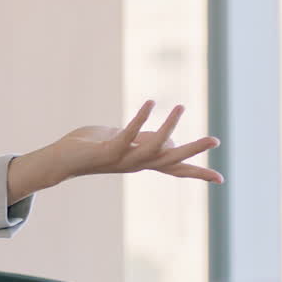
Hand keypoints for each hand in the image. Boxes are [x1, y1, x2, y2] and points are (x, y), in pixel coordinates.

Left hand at [52, 100, 222, 181]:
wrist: (60, 160)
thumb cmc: (90, 148)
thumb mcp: (122, 140)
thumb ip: (142, 139)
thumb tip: (167, 136)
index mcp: (141, 161)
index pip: (173, 168)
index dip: (196, 173)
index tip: (222, 179)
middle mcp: (135, 163)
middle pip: (171, 160)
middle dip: (193, 150)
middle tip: (216, 140)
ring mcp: (122, 158)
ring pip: (153, 147)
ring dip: (168, 126)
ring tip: (181, 106)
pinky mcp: (108, 150)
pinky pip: (128, 134)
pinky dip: (140, 118)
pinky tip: (151, 102)